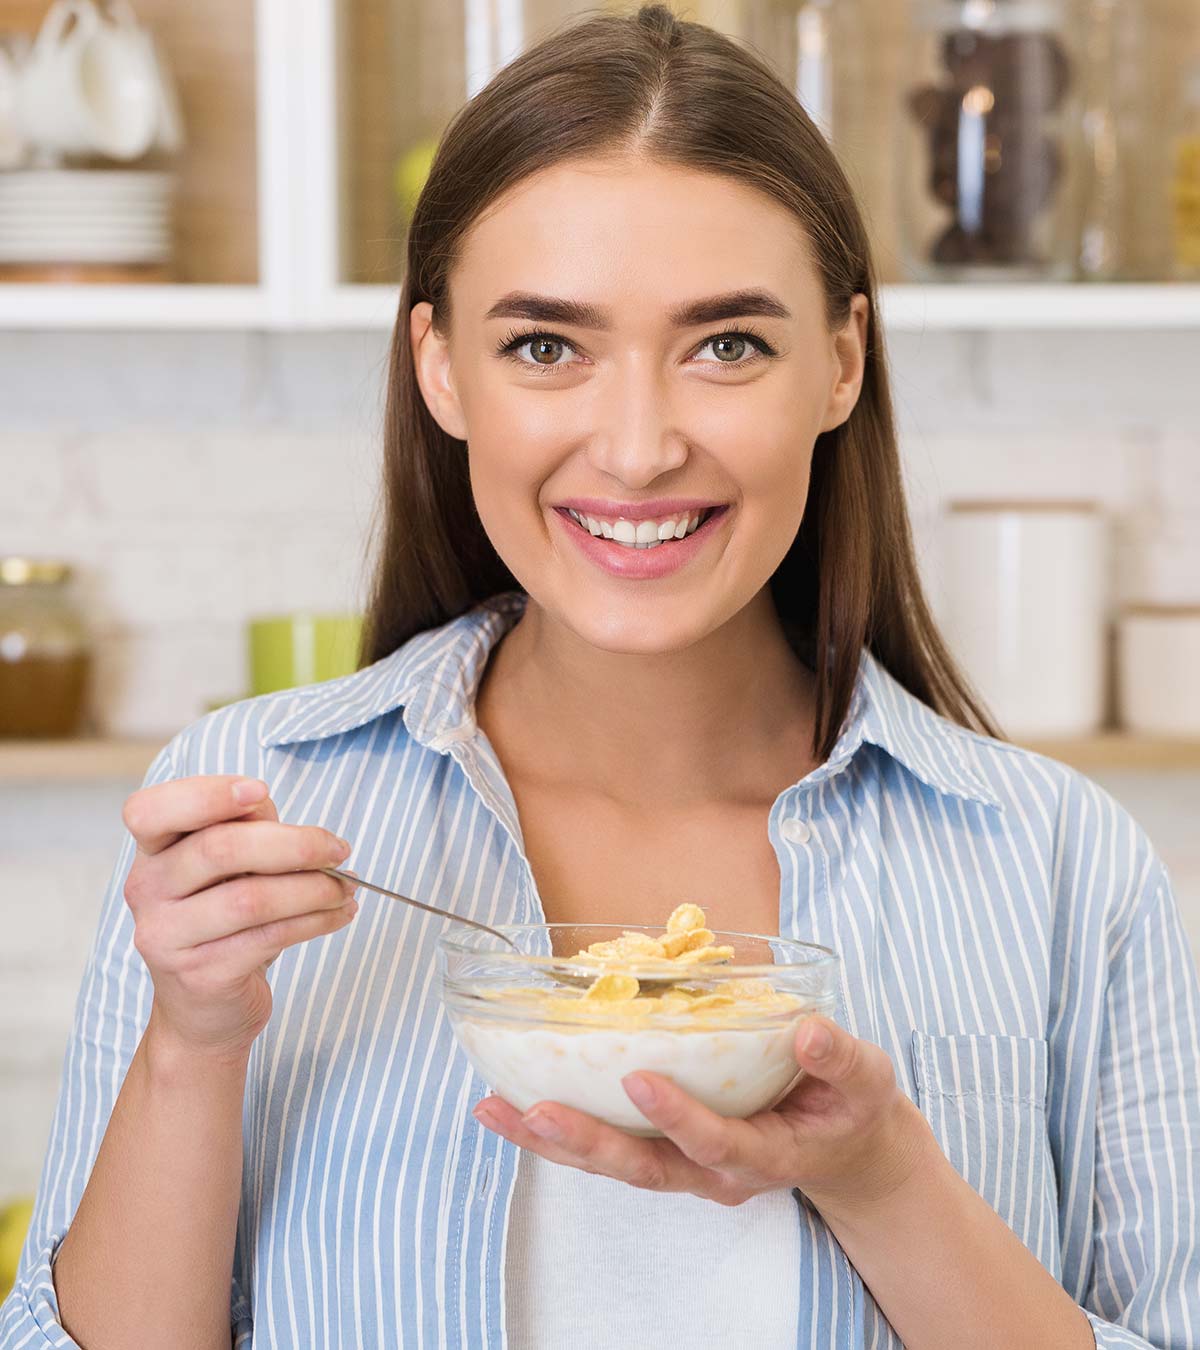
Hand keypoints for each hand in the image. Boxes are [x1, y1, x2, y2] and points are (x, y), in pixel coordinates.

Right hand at [121, 774, 358, 1060]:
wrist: (204, 1012)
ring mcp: (168, 937)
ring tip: (346, 887)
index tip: (261, 792)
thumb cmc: (223, 923)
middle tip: (338, 847)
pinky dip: (316, 920)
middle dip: (294, 843)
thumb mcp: (228, 868)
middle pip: (218, 849)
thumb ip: (242, 829)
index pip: (150, 810)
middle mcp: (148, 891)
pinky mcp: (201, 975)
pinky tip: (339, 913)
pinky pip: (269, 936)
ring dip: (314, 887)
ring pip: (251, 898)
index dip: (205, 795)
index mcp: (152, 853)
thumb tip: (266, 805)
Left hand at [473, 1016, 935, 1217]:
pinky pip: (607, 1147)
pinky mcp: (664, 1150)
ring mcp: (686, 1167)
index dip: (680, 1118)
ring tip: (496, 1109)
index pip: (720, 1144)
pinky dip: (558, 1131)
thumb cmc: (849, 1105)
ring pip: (614, 1164)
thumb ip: (840, 1058)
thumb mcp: (865, 1080)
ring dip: (554, 1141)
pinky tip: (512, 1104)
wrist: (844, 1145)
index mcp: (769, 1155)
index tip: (640, 1079)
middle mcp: (717, 1172)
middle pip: (646, 1168)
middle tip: (537, 1109)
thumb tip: (809, 1031)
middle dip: (589, 1142)